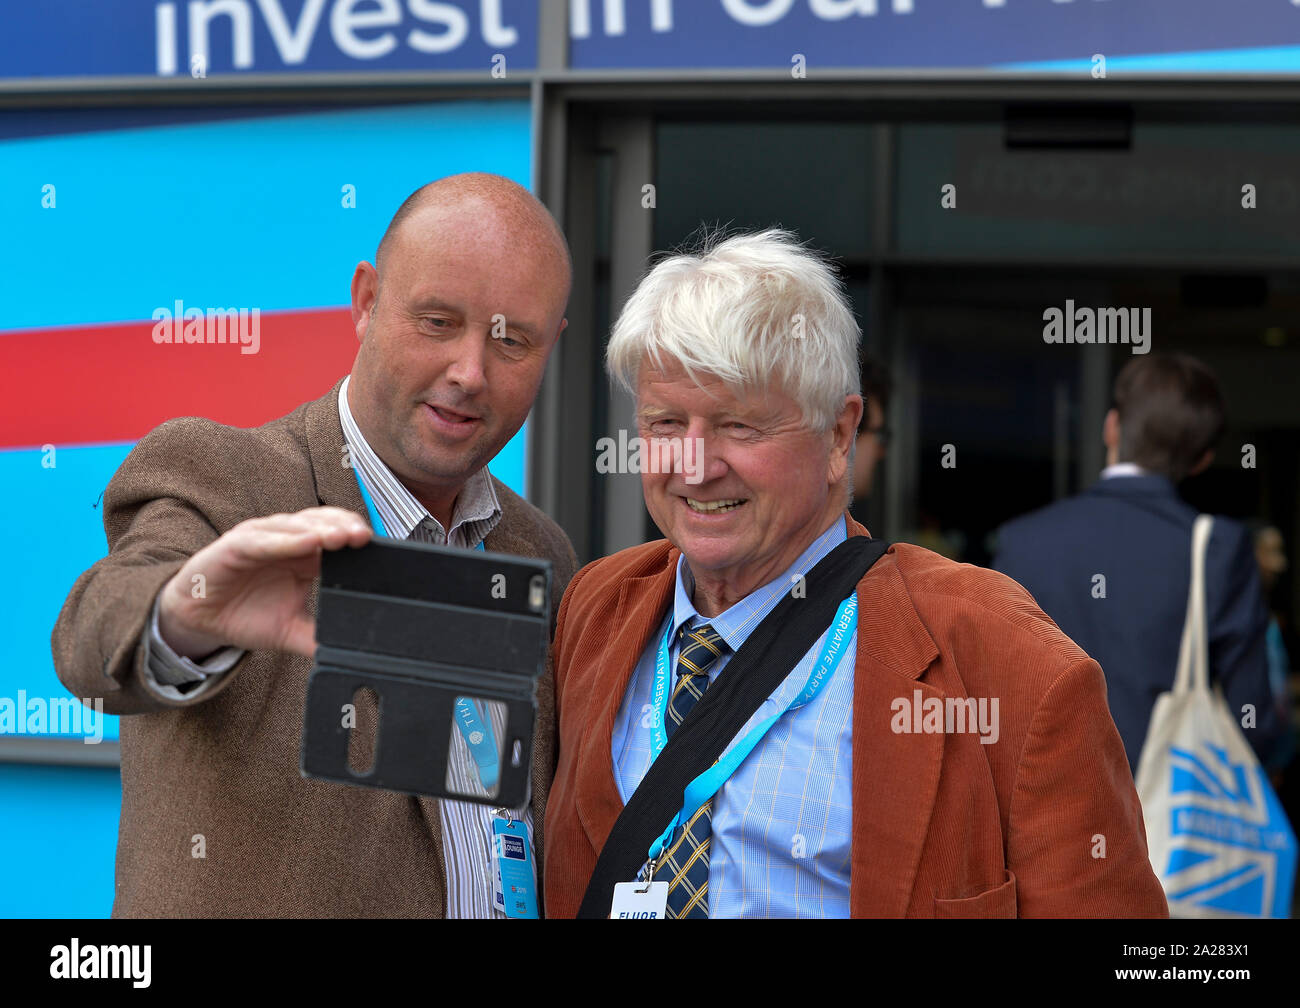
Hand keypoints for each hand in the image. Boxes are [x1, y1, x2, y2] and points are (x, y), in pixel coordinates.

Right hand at [157, 506, 371, 658]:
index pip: (339, 536)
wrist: (200, 620)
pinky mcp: (237, 544)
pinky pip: (264, 539)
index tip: (379, 549)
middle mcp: (290, 541)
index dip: (357, 539)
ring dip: (321, 529)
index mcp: (308, 556)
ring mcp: (264, 538)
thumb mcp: (289, 631)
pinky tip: (307, 543)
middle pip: (324, 524)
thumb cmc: (246, 615)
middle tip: (365, 538)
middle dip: (346, 528)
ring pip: (298, 526)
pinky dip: (286, 540)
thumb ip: (316, 639)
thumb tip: (347, 656)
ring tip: (342, 537)